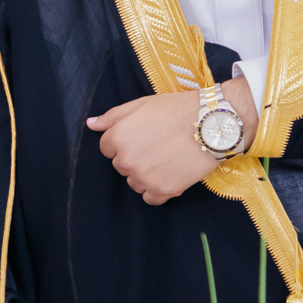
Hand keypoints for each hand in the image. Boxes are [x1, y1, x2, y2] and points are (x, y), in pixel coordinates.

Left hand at [86, 77, 255, 204]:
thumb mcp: (141, 104)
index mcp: (118, 138)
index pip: (107, 148)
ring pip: (134, 182)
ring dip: (145, 174)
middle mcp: (127, 160)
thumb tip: (91, 124)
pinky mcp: (164, 190)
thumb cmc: (176, 110)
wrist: (212, 124)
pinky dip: (157, 189)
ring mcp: (145, 178)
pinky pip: (150, 198)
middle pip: (121, 165)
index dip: (124, 140)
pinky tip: (169, 174)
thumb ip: (113, 116)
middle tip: (157, 144)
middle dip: (134, 156)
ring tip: (166, 157)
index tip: (143, 135)